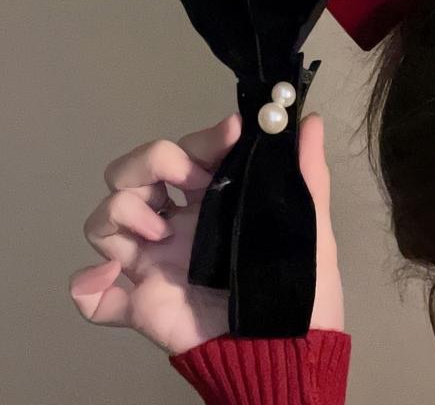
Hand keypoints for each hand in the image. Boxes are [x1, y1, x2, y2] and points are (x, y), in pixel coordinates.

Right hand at [68, 111, 344, 354]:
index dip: (198, 139)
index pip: (185, 151)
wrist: (285, 349)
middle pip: (129, 173)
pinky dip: (87, 287)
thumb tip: (312, 121)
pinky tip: (106, 282)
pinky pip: (92, 296)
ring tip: (162, 236)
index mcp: (213, 200)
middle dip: (149, 162)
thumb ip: (308, 172)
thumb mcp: (309, 224)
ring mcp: (155, 262)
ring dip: (122, 212)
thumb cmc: (299, 283)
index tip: (228, 136)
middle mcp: (176, 223)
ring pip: (104, 219)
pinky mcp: (140, 304)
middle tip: (186, 181)